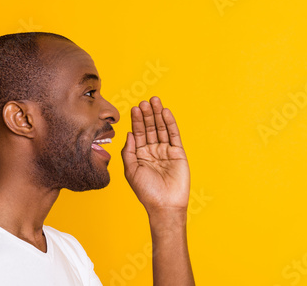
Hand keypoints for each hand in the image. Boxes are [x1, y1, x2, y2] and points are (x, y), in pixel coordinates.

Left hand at [121, 96, 190, 215]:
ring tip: (155, 101)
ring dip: (158, 115)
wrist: (164, 206)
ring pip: (161, 128)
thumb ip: (128, 151)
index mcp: (140, 154)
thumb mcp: (131, 170)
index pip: (138, 133)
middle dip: (147, 114)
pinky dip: (170, 123)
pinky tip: (165, 113)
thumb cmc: (146, 191)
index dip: (136, 120)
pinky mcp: (178, 153)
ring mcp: (165, 151)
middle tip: (145, 101)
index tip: (134, 108)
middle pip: (150, 127)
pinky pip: (173, 135)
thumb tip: (129, 133)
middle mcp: (152, 150)